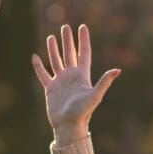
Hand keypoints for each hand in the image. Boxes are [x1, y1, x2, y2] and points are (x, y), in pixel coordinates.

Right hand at [32, 24, 119, 145]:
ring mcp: (60, 81)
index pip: (84, 53)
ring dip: (53, 49)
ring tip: (51, 37)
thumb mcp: (95, 95)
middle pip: (69, 53)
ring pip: (56, 61)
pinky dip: (38, 66)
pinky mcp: (50, 88)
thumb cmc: (83, 112)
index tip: (82, 27)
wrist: (69, 126)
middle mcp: (71, 76)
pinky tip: (35, 56)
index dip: (83, 40)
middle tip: (65, 27)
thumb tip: (117, 70)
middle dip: (67, 40)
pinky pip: (43, 74)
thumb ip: (104, 81)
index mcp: (82, 75)